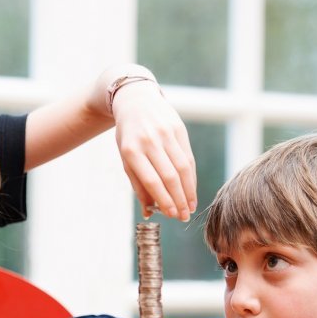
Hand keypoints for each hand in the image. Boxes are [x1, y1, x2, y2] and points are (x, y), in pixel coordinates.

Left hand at [111, 77, 196, 220]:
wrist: (136, 100)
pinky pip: (188, 157)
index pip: (152, 180)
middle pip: (170, 176)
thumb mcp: (125, 157)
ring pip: (183, 168)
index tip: (172, 215)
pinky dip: (191, 177)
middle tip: (184, 217)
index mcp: (132, 150)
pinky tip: (191, 190)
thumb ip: (137, 183)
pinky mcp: (179, 129)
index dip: (164, 200)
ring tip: (190, 207)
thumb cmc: (129, 135)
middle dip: (179, 200)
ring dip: (188, 191)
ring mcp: (165, 134)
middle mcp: (150, 141)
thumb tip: (149, 210)